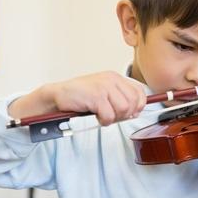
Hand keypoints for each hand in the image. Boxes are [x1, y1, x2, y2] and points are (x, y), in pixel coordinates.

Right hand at [8, 71, 146, 125]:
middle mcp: (112, 79)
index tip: (130, 113)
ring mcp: (104, 87)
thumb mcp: (104, 92)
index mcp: (115, 77)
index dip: (139, 106)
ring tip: (102, 115)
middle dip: (125, 114)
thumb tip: (135, 112)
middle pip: (134, 102)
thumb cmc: (80, 96)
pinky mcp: (96, 96)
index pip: (140, 91)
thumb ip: (120, 98)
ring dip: (114, 118)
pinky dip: (104, 121)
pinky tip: (96, 116)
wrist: (58, 94)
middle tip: (112, 116)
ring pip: (124, 109)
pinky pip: (109, 116)